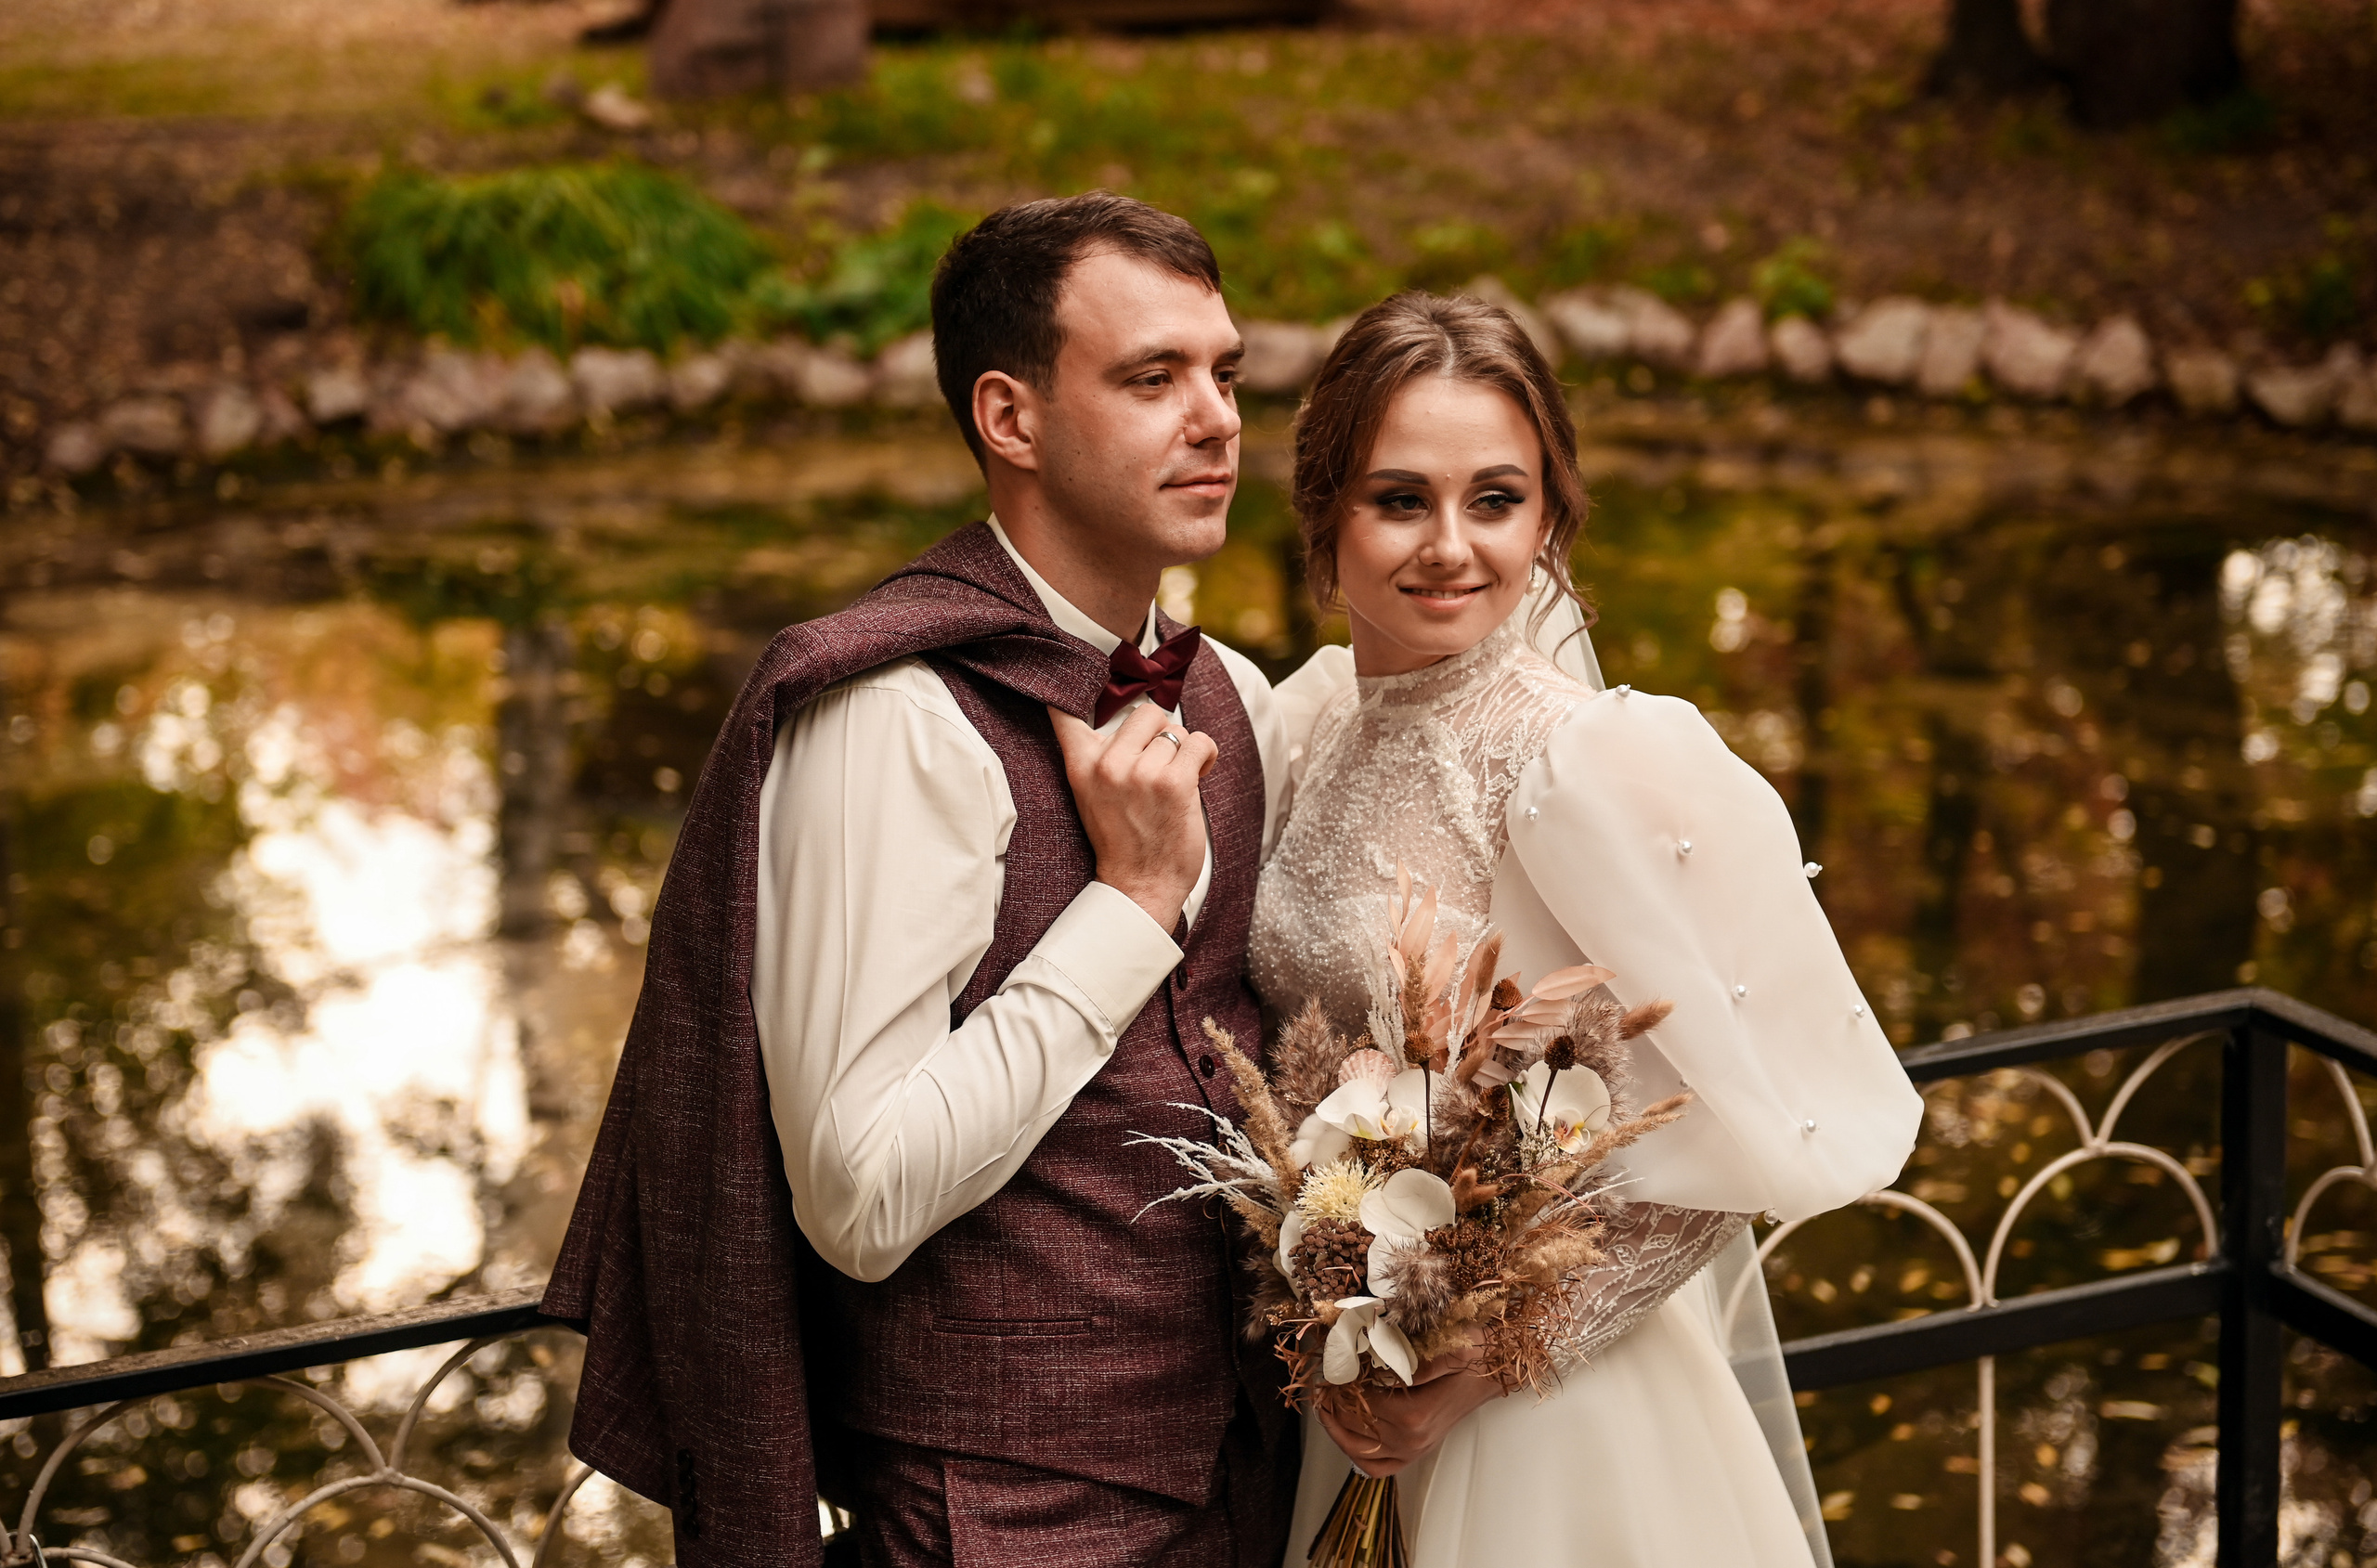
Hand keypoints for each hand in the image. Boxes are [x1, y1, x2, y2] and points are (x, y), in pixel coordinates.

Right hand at [1048, 702, 1215, 932]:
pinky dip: (1206, 757)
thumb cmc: (1124, 837)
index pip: (1064, 712)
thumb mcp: (1094, 792)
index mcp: (1081, 764)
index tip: (1063, 651)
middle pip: (1146, 712)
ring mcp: (1140, 773)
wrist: (1140, 885)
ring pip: (1177, 730)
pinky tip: (1199, 777)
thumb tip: (1140, 714)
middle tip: (1159, 767)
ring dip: (1184, 753)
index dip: (1068, 683)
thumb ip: (1104, 754)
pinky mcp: (1174, 783)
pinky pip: (1200, 742)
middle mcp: (1107, 764)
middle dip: (1161, 736)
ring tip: (1177, 781)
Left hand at [1312, 1338, 1501, 1477]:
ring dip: (1335, 1427)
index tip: (1328, 1365)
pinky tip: (1344, 1433)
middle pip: (1353, 1425)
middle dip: (1331, 1402)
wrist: (1493, 1371)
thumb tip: (1370, 1360)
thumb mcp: (1445, 1345)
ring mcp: (1413, 1450)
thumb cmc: (1473, 1354)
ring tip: (1324, 1404)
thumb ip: (1408, 1357)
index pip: (1358, 1403)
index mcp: (1414, 1414)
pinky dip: (1354, 1453)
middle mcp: (1411, 1439)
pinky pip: (1375, 1467)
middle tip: (1321, 1380)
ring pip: (1357, 1449)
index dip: (1338, 1384)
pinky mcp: (1415, 1453)